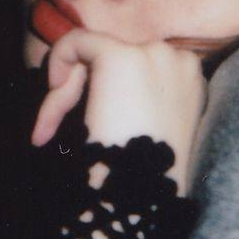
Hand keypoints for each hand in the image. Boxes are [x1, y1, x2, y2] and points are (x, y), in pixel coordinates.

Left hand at [31, 30, 206, 194]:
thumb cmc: (138, 179)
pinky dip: (57, 62)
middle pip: (115, 61)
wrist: (137, 197)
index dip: (101, 95)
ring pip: (93, 53)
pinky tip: (52, 94)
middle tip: (51, 133)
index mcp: (190, 83)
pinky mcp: (121, 57)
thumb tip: (102, 94)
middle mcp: (179, 61)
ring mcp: (153, 55)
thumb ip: (135, 105)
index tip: (79, 130)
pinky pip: (76, 41)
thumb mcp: (145, 134)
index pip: (138, 71)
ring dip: (65, 92)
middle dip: (79, 92)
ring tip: (48, 130)